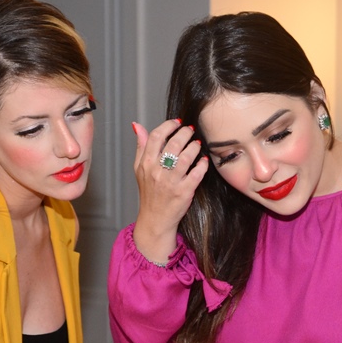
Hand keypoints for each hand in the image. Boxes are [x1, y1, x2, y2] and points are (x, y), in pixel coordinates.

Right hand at [130, 119, 208, 262]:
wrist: (155, 219)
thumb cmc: (149, 193)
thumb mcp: (139, 169)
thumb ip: (141, 146)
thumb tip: (138, 126)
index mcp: (146, 163)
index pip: (156, 137)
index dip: (168, 126)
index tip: (177, 123)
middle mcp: (157, 172)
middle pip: (173, 144)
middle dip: (185, 133)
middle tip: (190, 130)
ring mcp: (171, 182)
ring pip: (186, 157)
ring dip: (194, 147)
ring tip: (197, 144)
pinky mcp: (183, 192)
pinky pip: (196, 174)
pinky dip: (202, 165)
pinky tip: (203, 161)